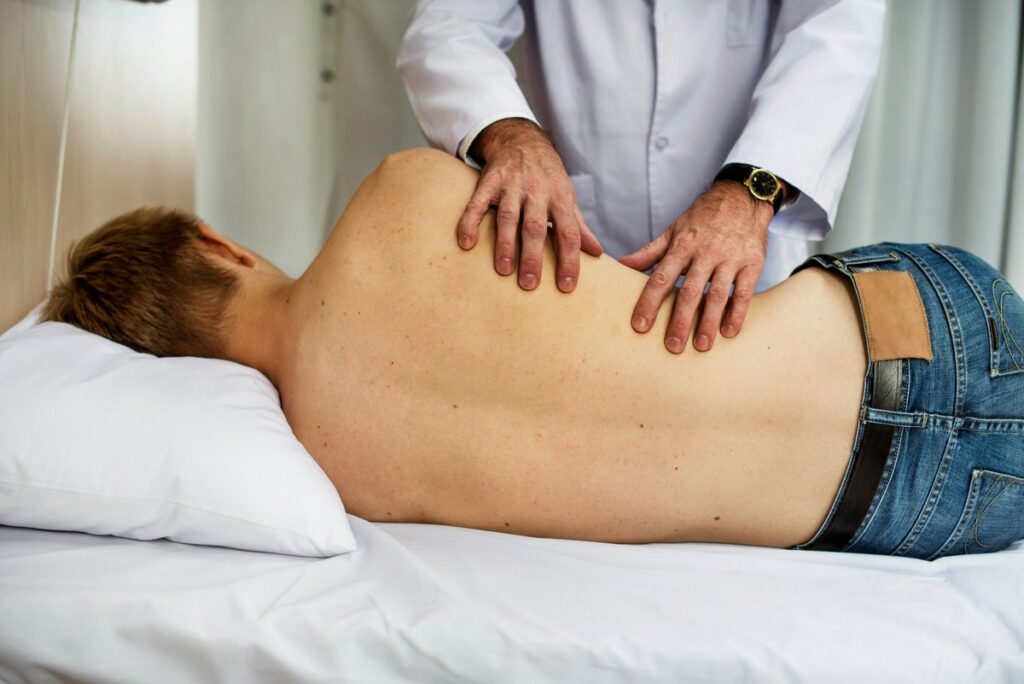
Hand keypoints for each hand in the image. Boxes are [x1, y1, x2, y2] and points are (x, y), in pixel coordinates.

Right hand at [459, 118, 603, 291]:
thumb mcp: (567, 197)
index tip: (565, 286)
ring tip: (503, 270)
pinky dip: (470, 221)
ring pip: (508, 216)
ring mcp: (511, 186)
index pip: (568, 233)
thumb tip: (598, 253)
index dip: (569, 260)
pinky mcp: (489, 181)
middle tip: (529, 284)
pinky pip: (477, 203)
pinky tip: (466, 242)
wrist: (522, 140)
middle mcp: (537, 192)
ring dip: (505, 244)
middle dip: (533, 256)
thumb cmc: (548, 177)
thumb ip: (579, 226)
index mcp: (560, 198)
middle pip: (536, 227)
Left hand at [619, 181, 772, 352]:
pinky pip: (744, 292)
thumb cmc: (703, 218)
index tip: (640, 326)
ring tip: (701, 346)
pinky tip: (729, 331)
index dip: (649, 303)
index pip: (661, 278)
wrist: (742, 197)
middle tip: (672, 346)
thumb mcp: (674, 230)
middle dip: (680, 321)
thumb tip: (622, 265)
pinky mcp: (752, 263)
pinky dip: (737, 313)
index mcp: (682, 246)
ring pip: (717, 295)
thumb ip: (649, 252)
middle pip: (690, 291)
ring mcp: (730, 258)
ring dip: (708, 322)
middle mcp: (706, 253)